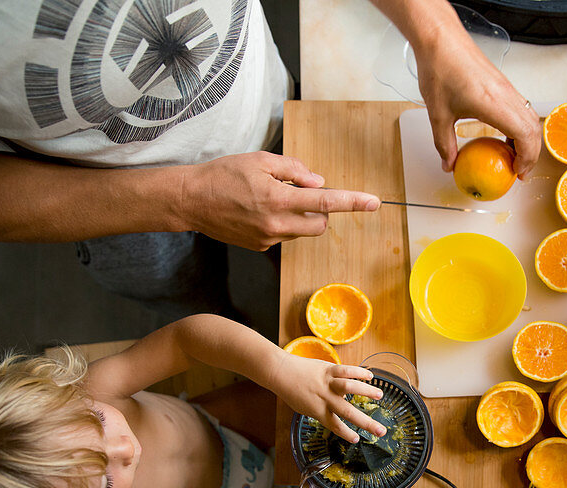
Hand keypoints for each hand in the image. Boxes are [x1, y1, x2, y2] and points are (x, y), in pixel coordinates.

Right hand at [180, 151, 379, 250]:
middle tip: (301, 193)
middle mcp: (276, 224)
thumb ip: (294, 170)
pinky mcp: (260, 247)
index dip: (352, 202)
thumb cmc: (224, 175)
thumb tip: (319, 182)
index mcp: (278, 199)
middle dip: (320, 210)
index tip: (374, 203)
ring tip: (271, 200)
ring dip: (299, 216)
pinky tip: (258, 212)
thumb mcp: (261, 161)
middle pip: (320, 224)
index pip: (326, 201)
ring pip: (302, 230)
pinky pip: (284, 235)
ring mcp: (268, 239)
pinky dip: (281, 223)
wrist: (192, 201)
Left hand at [270, 354, 387, 442]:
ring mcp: (327, 383)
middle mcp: (325, 398)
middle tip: (381, 431)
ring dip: (366, 391)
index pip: (335, 426)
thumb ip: (322, 409)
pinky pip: (346, 370)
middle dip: (367, 423)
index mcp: (318, 411)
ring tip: (380, 395)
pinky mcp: (328, 369)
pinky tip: (370, 376)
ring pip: (350, 387)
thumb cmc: (292, 392)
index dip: (346, 434)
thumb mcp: (305, 407)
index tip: (357, 440)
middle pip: (348, 412)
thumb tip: (341, 405)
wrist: (281, 373)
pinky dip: (359, 372)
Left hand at [412, 27, 540, 177]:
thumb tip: (449, 164)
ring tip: (514, 156)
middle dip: (532, 153)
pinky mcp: (503, 83)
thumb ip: (444, 144)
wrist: (440, 40)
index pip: (525, 136)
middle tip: (520, 170)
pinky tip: (503, 135)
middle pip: (534, 129)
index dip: (527, 158)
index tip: (518, 173)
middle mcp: (507, 95)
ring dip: (527, 139)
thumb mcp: (438, 115)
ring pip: (530, 118)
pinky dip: (520, 126)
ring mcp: (507, 88)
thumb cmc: (440, 69)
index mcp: (495, 104)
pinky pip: (521, 109)